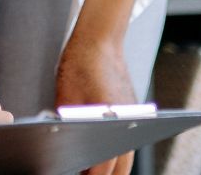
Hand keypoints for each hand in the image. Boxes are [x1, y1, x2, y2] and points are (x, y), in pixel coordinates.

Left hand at [55, 31, 135, 174]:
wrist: (99, 39)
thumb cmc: (81, 63)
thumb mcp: (66, 98)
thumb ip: (69, 126)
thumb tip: (65, 149)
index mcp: (112, 120)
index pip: (104, 165)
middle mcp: (129, 122)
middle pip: (122, 166)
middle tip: (86, 174)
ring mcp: (135, 117)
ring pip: (127, 154)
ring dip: (112, 164)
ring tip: (90, 166)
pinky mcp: (134, 112)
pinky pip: (128, 139)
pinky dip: (116, 149)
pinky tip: (100, 149)